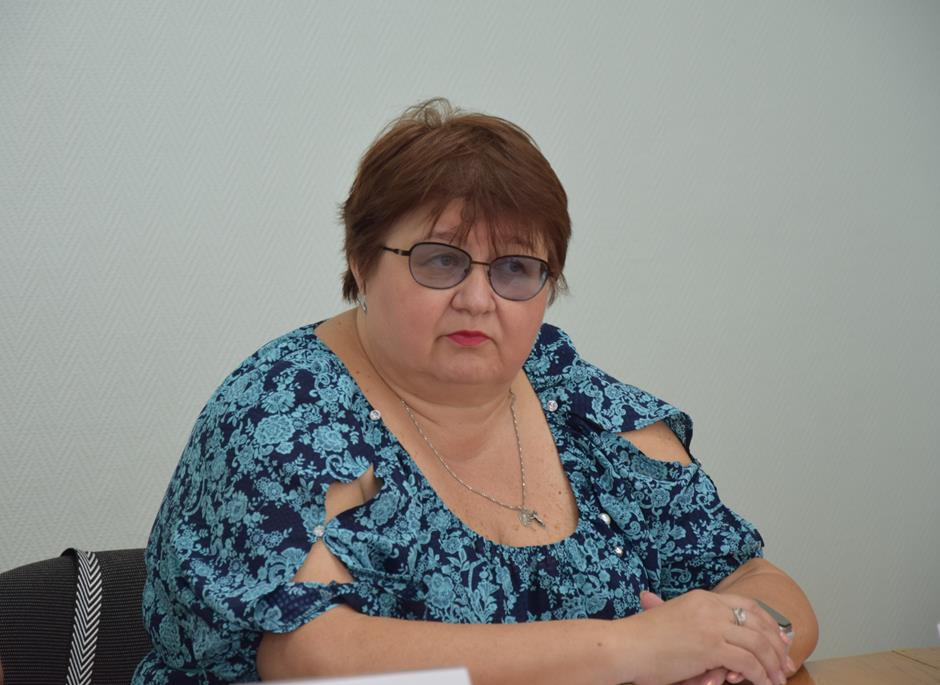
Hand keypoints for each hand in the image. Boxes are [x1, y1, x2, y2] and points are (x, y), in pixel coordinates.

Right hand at [628, 589, 791, 684]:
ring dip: (772, 665)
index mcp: (703, 598)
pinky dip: (760, 675)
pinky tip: (762, 684)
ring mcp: (712, 625)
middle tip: (786, 665)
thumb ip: (694, 622)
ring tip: (778, 680)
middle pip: (759, 623)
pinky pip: (748, 662)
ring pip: (758, 643)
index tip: (779, 641)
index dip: (769, 623)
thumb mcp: (671, 619)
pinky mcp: (711, 646)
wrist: (625, 646)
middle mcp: (710, 607)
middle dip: (778, 646)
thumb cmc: (642, 639)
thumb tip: (712, 638)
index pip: (748, 605)